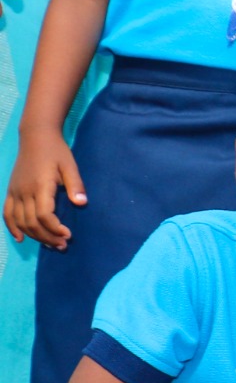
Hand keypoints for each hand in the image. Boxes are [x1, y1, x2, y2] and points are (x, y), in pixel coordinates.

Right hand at [4, 128, 85, 247]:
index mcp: (40, 186)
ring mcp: (14, 192)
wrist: (36, 137)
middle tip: (63, 245)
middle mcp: (23, 191)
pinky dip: (12, 227)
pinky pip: (7, 213)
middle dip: (48, 237)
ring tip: (51, 244)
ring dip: (34, 236)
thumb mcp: (70, 166)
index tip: (68, 235)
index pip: (43, 215)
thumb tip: (82, 204)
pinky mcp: (10, 191)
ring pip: (20, 221)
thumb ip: (76, 185)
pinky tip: (21, 238)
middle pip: (32, 222)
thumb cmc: (56, 151)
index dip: (55, 229)